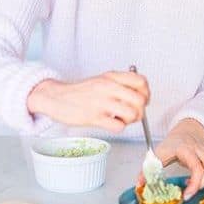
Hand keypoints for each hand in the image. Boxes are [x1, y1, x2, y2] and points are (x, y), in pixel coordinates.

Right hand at [26, 71, 148, 132]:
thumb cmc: (81, 91)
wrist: (57, 97)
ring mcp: (101, 102)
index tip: (141, 99)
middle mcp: (108, 87)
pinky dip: (118, 127)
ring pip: (132, 113)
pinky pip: (118, 126)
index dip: (146, 93)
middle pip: (140, 100)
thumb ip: (121, 84)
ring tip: (121, 119)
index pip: (141, 81)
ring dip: (130, 120)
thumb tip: (142, 95)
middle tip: (132, 113)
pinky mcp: (94, 117)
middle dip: (140, 110)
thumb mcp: (102, 79)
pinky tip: (111, 123)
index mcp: (111, 76)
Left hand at [138, 118, 203, 200]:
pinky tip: (203, 180)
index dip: (194, 183)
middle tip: (190, 191)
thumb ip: (147, 170)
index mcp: (184, 149)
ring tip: (196, 185)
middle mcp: (198, 149)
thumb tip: (140, 185)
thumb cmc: (169, 146)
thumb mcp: (156, 155)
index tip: (186, 195)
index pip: (196, 166)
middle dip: (203, 183)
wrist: (182, 133)